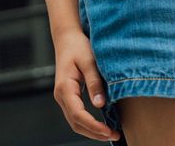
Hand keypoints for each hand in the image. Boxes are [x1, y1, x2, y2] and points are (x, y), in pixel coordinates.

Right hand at [53, 27, 120, 141]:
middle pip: (75, 123)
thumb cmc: (78, 47)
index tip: (109, 131)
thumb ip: (94, 83)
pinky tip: (101, 123)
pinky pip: (77, 114)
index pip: (78, 115)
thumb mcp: (89, 62)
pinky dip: (88, 122)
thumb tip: (101, 104)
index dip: (93, 126)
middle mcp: (61, 96)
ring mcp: (63, 97)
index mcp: (65, 88)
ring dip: (91, 130)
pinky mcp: (68, 95)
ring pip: (75, 122)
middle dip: (94, 133)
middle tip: (114, 135)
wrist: (67, 38)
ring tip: (110, 133)